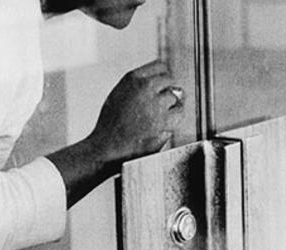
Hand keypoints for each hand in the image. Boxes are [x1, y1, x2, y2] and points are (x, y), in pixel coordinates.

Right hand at [47, 61, 184, 207]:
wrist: (106, 147)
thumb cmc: (110, 125)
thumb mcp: (119, 94)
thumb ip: (137, 85)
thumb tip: (157, 81)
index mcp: (133, 79)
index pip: (160, 66)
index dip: (163, 77)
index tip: (163, 86)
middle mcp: (145, 88)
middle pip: (170, 80)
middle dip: (168, 90)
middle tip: (163, 104)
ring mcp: (156, 104)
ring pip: (175, 97)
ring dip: (171, 106)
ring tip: (159, 117)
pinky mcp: (164, 122)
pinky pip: (179, 113)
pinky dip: (175, 118)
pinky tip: (166, 124)